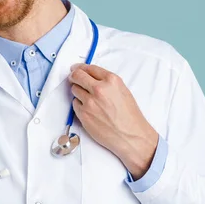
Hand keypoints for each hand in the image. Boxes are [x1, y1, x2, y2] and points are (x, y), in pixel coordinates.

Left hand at [69, 64, 158, 179]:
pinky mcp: (83, 114)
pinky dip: (79, 105)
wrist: (131, 135)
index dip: (80, 68)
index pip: (89, 68)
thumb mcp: (122, 91)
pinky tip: (90, 110)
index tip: (76, 69)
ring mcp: (89, 102)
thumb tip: (90, 77)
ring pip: (74, 90)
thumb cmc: (129, 115)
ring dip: (78, 92)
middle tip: (73, 78)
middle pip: (77, 76)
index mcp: (111, 80)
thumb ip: (106, 82)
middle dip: (74, 76)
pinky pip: (75, 104)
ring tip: (89, 99)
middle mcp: (99, 89)